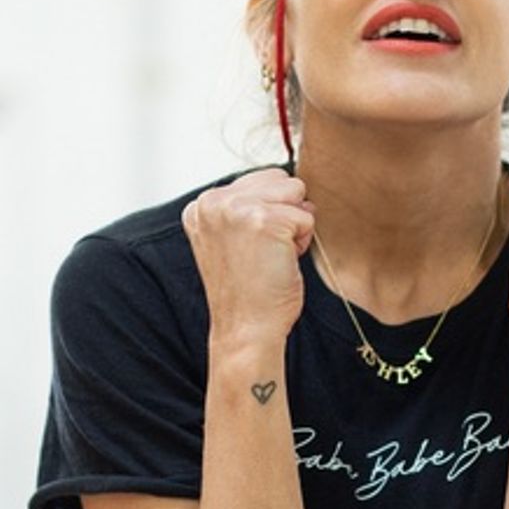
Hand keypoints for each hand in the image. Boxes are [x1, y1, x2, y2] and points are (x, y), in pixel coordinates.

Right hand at [182, 169, 314, 346]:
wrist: (246, 329)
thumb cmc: (247, 292)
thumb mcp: (232, 239)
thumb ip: (249, 208)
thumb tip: (295, 189)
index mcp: (201, 206)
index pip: (259, 180)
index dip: (268, 213)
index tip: (250, 248)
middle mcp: (213, 201)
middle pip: (279, 179)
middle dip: (284, 212)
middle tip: (265, 252)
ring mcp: (237, 208)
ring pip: (295, 192)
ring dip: (294, 225)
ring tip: (272, 255)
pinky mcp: (265, 220)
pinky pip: (307, 216)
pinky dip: (302, 242)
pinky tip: (281, 263)